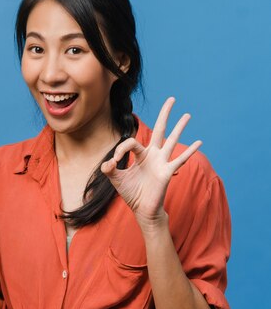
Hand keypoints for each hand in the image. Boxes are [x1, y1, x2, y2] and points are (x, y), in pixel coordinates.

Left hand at [100, 97, 201, 231]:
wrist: (142, 209)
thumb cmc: (131, 193)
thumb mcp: (115, 179)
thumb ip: (109, 169)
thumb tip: (108, 163)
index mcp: (140, 154)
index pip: (131, 142)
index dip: (120, 149)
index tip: (114, 162)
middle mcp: (153, 155)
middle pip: (160, 130)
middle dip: (164, 114)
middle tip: (171, 99)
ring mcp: (162, 162)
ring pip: (172, 140)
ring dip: (180, 128)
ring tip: (188, 115)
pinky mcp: (167, 172)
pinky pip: (180, 159)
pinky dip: (190, 151)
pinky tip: (199, 142)